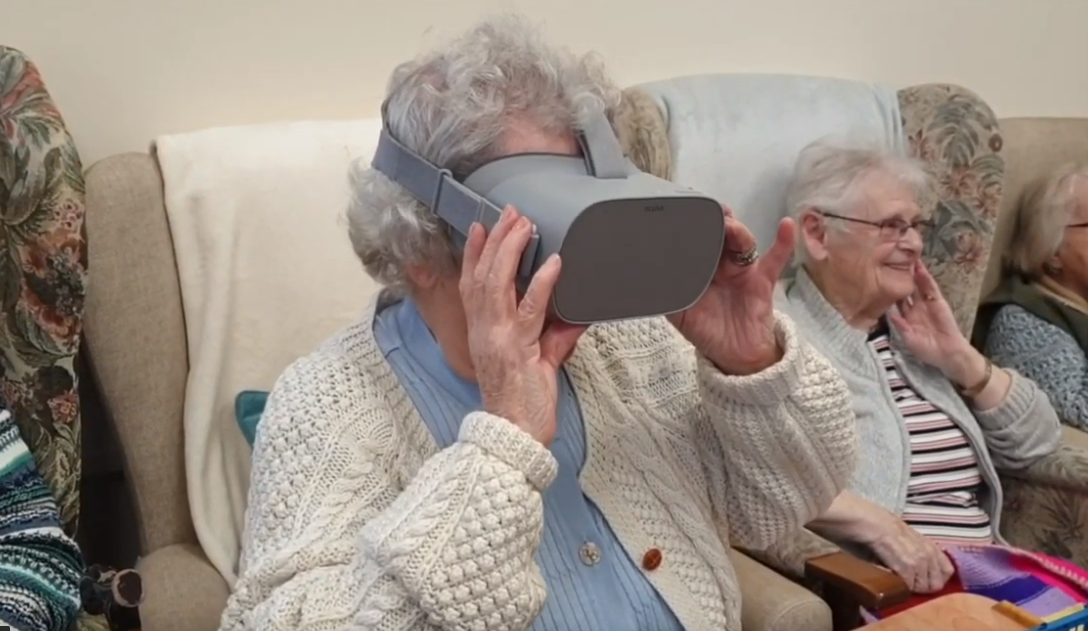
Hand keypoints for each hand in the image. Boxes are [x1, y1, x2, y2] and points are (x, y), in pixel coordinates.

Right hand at [459, 206, 586, 445]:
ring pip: (498, 284)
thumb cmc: (522, 406)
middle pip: (483, 276)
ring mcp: (499, 338)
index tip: (478, 227)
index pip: (471, 285)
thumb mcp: (538, 364)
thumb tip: (574, 317)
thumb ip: (553, 338)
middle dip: (495, 241)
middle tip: (508, 213)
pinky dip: (541, 284)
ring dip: (511, 251)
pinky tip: (554, 264)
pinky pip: (530, 310)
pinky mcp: (519, 349)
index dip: (473, 254)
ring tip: (524, 225)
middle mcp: (484, 332)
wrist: (515, 436)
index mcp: (482, 333)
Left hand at [668, 206, 794, 374]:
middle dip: (714, 220)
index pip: (697, 239)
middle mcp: (722, 264)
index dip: (692, 224)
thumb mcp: (679, 312)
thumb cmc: (708, 330)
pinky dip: (783, 243)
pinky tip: (786, 226)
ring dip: (737, 230)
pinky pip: (776, 259)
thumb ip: (665, 293)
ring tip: (730, 224)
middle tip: (706, 210)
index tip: (684, 210)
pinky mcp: (762, 281)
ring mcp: (743, 270)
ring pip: (742, 242)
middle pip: (720, 234)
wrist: (736, 357)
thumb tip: (647, 277)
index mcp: (700, 267)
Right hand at [867, 515, 954, 593]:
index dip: (935, 578)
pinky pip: (909, 587)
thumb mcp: (906, 536)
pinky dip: (899, 586)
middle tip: (907, 581)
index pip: (948, 571)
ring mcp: (918, 561)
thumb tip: (920, 569)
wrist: (866, 520)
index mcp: (930, 545)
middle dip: (922, 586)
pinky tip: (891, 576)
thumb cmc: (880, 524)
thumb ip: (917, 550)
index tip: (922, 578)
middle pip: (936, 584)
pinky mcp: (905, 568)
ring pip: (922, 588)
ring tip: (897, 578)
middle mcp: (928, 553)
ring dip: (910, 587)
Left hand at [887, 263, 976, 381]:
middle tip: (891, 260)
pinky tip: (920, 269)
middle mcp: (914, 307)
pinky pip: (930, 288)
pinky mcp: (938, 302)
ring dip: (912, 272)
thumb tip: (888, 314)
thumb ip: (900, 326)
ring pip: (917, 285)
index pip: (895, 300)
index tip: (878, 278)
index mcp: (905, 316)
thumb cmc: (927, 349)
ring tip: (906, 258)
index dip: (888, 289)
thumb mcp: (909, 339)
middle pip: (905, 288)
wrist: (947, 353)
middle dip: (899, 276)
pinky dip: (925, 278)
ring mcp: (926, 303)